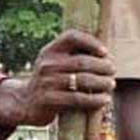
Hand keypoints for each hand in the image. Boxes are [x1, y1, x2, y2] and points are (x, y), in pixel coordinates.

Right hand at [0, 30, 115, 126]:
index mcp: (50, 51)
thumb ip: (74, 56)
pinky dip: (95, 99)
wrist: (26, 102)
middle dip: (103, 66)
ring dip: (102, 83)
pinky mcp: (50, 99)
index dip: (91, 42)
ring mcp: (48, 82)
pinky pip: (78, 98)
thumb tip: (107, 56)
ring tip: (111, 84)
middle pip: (82, 61)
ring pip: (83, 80)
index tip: (105, 52)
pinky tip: (105, 99)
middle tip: (113, 71)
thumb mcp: (56, 63)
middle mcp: (48, 64)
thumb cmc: (51, 81)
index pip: (71, 37)